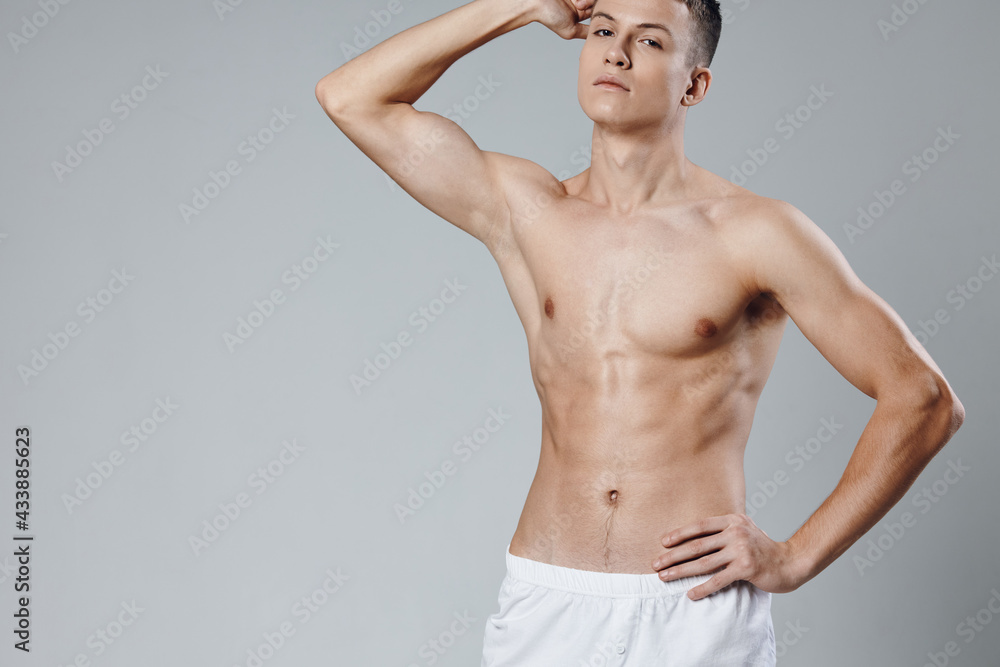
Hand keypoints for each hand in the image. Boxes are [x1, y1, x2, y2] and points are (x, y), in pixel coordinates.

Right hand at [529, 0, 594, 39]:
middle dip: (591, 4)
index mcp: (581, 15)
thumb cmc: (550, 17)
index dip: (597, 12)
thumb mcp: (571, 31)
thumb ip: (586, 33)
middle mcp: (580, 4)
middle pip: (596, 2)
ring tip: (577, 3)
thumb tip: (598, 37)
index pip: (597, 12)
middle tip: (580, 7)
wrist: (537, 3)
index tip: (586, 14)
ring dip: (587, 0)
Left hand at [650, 513, 805, 600]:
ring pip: (703, 563)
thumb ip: (724, 530)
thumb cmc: (763, 548)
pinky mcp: (746, 568)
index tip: (663, 542)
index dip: (680, 534)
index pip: (700, 526)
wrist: (790, 562)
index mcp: (732, 520)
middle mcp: (735, 532)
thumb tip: (695, 536)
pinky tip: (690, 593)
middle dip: (673, 556)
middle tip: (655, 563)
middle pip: (697, 545)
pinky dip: (702, 588)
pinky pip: (718, 579)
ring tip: (665, 577)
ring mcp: (741, 550)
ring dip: (681, 571)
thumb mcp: (744, 530)